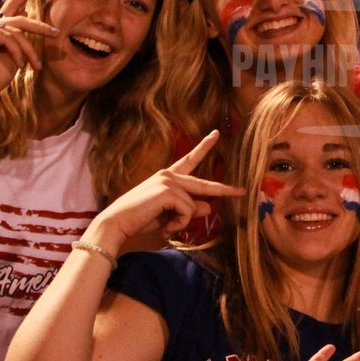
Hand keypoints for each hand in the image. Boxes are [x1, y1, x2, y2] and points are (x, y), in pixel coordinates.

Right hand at [0, 0, 58, 104]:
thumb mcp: (16, 54)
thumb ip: (21, 37)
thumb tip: (28, 14)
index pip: (11, 6)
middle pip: (20, 19)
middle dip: (40, 26)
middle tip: (55, 33)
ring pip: (17, 32)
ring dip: (29, 50)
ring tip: (35, 65)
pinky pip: (9, 39)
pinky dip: (18, 53)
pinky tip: (20, 65)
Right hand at [84, 130, 244, 253]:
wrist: (117, 223)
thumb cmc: (139, 219)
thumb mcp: (169, 214)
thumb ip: (189, 209)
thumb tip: (209, 206)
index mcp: (168, 177)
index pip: (190, 159)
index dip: (204, 147)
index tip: (216, 134)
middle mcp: (169, 174)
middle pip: (205, 184)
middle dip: (225, 189)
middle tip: (242, 191)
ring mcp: (169, 180)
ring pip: (194, 205)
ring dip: (183, 222)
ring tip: (167, 226)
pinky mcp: (168, 190)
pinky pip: (188, 212)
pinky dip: (180, 223)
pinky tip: (165, 226)